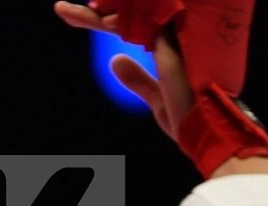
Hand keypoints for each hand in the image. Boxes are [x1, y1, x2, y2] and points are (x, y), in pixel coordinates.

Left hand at [54, 2, 194, 140]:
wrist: (207, 131)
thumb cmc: (187, 118)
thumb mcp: (156, 98)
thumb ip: (137, 79)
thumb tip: (115, 60)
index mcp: (164, 46)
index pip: (126, 25)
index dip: (97, 19)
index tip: (70, 15)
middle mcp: (168, 36)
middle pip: (126, 15)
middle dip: (90, 15)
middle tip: (60, 10)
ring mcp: (171, 35)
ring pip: (133, 10)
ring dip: (102, 10)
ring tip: (65, 10)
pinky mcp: (169, 40)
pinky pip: (144, 17)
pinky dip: (119, 14)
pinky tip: (98, 11)